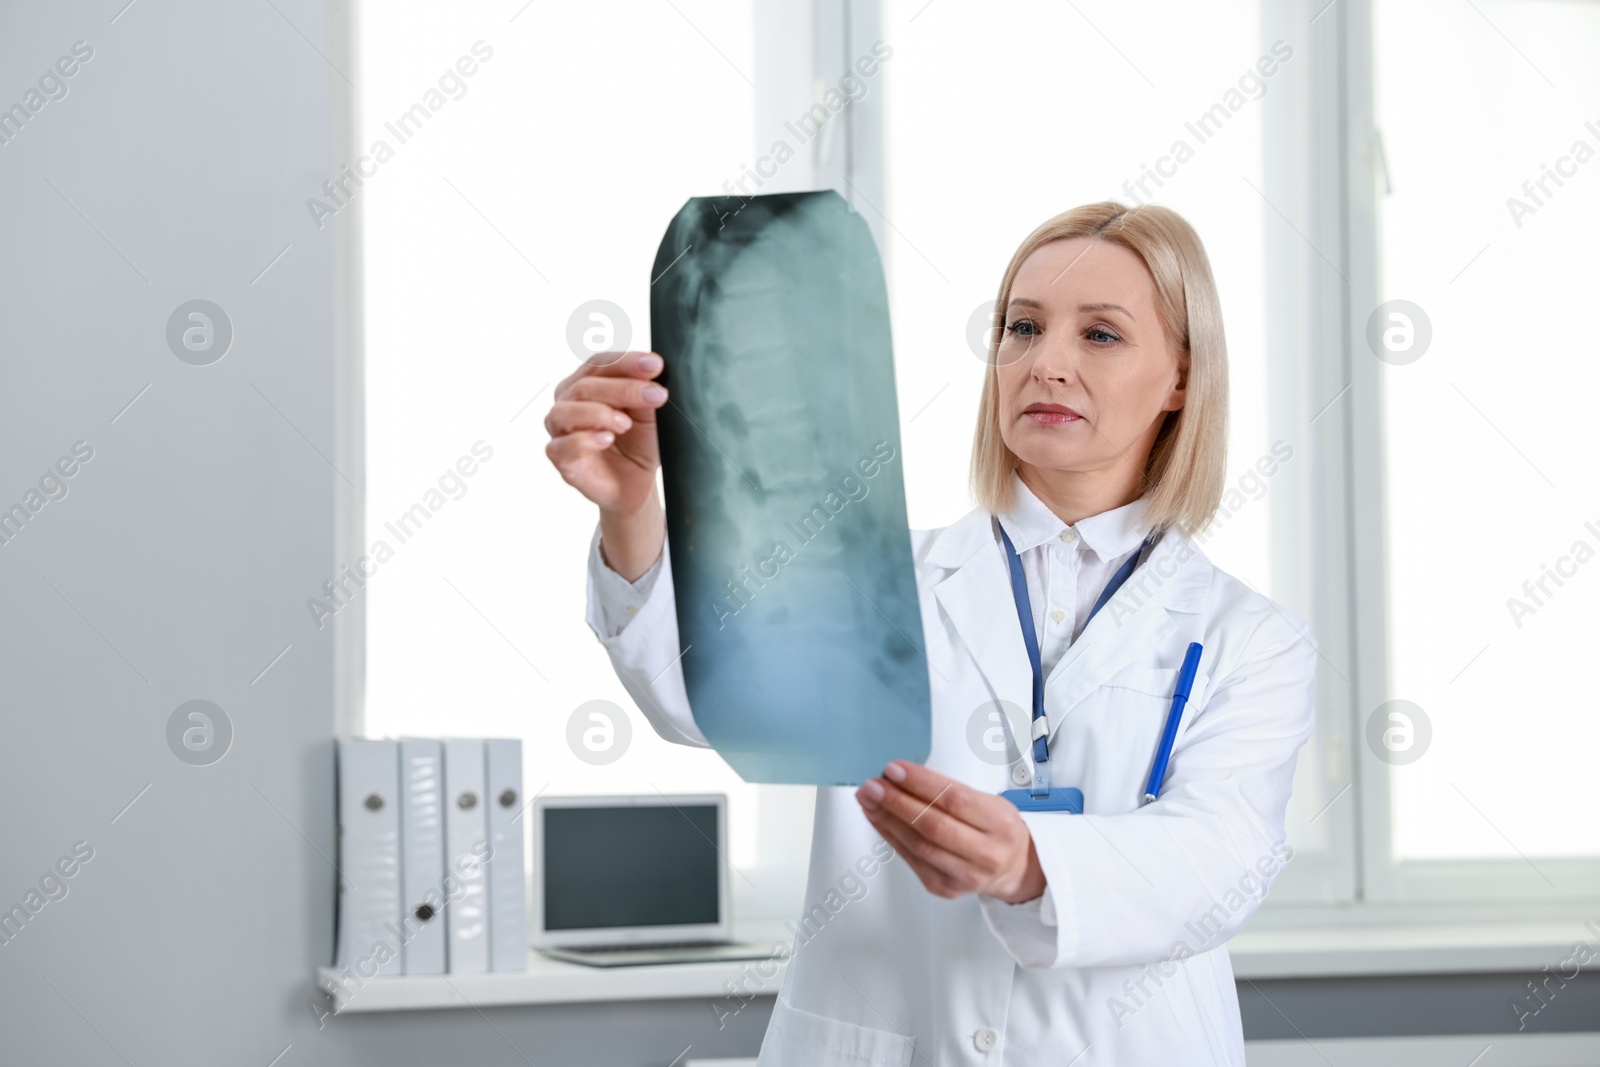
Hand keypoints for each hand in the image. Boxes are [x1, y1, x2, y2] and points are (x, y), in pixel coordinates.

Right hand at [546, 350, 667, 512]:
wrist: (637, 482)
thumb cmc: (638, 443)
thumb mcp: (648, 414)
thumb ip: (645, 390)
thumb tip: (652, 367)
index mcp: (587, 384)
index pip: (599, 364)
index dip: (626, 362)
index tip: (655, 365)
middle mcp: (568, 402)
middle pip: (585, 386)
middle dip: (622, 388)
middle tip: (654, 395)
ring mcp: (560, 430)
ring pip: (565, 412)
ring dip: (599, 414)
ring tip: (626, 424)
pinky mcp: (560, 457)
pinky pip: (562, 445)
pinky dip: (585, 440)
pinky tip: (606, 439)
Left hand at [855, 761, 1045, 904]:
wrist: (1012, 867)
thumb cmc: (996, 828)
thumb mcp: (988, 801)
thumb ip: (949, 791)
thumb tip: (901, 776)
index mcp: (1000, 824)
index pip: (954, 800)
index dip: (920, 783)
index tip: (894, 770)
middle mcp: (985, 853)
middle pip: (932, 825)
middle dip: (896, 802)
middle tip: (873, 786)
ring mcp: (964, 875)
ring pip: (917, 845)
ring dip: (887, 819)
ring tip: (869, 800)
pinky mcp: (944, 887)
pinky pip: (910, 859)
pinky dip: (890, 836)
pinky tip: (878, 819)